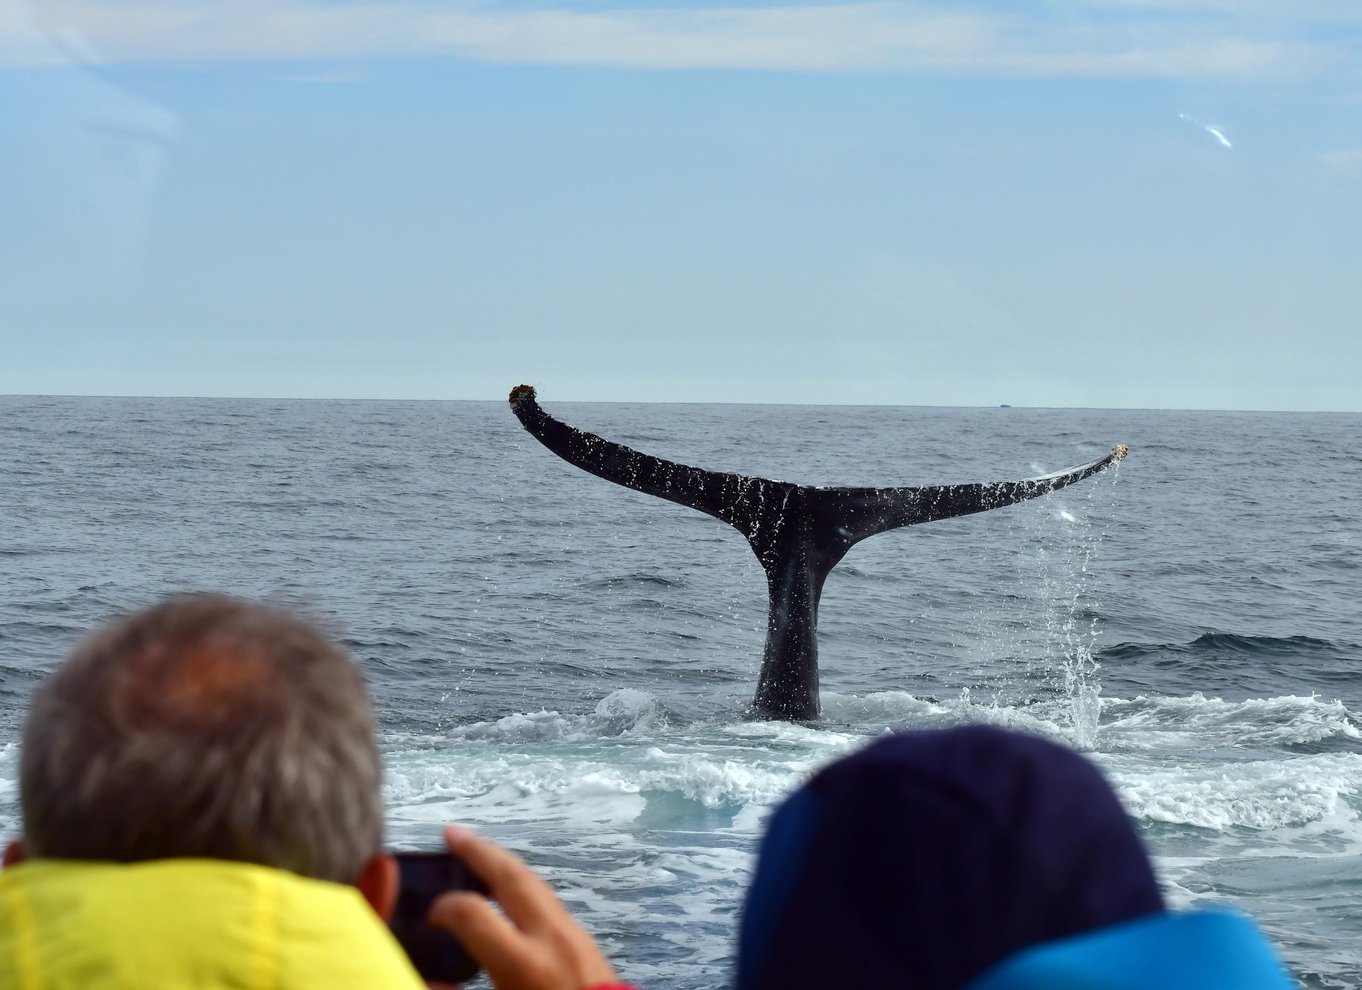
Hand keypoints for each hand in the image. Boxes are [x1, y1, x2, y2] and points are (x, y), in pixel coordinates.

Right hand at [427, 825, 619, 989]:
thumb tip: (430, 981)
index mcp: (524, 962)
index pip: (472, 914)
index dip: (445, 908)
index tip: (431, 915)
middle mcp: (550, 938)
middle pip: (511, 877)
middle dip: (480, 851)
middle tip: (452, 832)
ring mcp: (573, 935)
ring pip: (535, 883)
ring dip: (503, 864)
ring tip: (478, 851)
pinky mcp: (586, 941)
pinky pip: (547, 901)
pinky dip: (522, 887)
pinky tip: (510, 890)